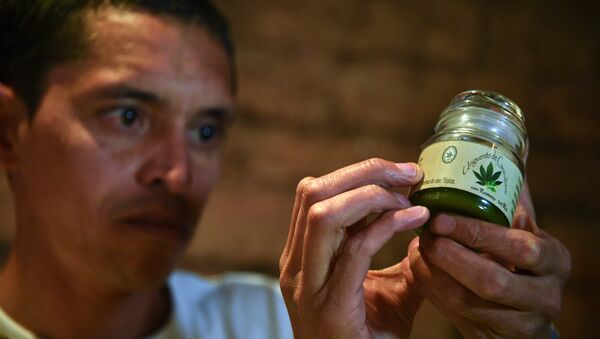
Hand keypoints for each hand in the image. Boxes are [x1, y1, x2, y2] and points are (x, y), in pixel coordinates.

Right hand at [279, 159, 429, 337]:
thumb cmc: (369, 336)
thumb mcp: (387, 290)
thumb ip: (398, 257)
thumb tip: (427, 226)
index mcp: (302, 255)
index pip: (313, 192)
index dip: (356, 173)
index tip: (400, 173)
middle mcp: (296, 264)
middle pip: (313, 192)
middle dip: (365, 172)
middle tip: (411, 173)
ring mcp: (307, 284)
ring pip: (322, 213)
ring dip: (372, 194)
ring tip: (411, 197)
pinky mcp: (329, 304)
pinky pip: (355, 249)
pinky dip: (387, 225)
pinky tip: (416, 219)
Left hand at [409, 181, 570, 337]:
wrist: (522, 309)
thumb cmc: (517, 258)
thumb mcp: (522, 229)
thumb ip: (511, 197)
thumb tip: (509, 148)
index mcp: (553, 260)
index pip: (520, 248)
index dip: (477, 233)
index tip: (441, 218)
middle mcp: (545, 295)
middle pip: (492, 281)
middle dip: (451, 257)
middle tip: (424, 236)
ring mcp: (522, 323)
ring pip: (468, 303)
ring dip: (434, 274)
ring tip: (416, 249)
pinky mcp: (495, 338)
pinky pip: (456, 316)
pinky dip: (432, 291)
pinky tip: (420, 270)